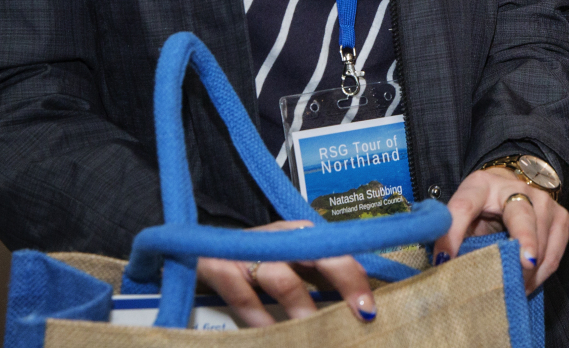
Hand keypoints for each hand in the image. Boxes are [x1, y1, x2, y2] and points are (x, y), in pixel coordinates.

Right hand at [197, 220, 374, 326]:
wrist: (198, 247)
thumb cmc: (254, 258)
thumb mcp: (288, 260)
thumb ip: (318, 275)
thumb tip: (357, 299)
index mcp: (300, 234)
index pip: (337, 251)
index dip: (356, 276)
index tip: (370, 304)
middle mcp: (279, 238)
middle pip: (320, 255)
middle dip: (343, 282)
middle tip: (359, 313)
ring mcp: (249, 252)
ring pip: (284, 279)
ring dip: (302, 308)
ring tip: (314, 332)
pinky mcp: (221, 268)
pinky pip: (243, 295)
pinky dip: (258, 316)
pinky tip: (270, 332)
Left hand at [438, 167, 568, 291]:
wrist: (512, 188)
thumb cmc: (483, 207)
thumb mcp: (463, 215)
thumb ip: (452, 233)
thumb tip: (442, 264)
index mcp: (481, 186)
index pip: (464, 205)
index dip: (453, 232)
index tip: (444, 258)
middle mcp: (516, 188)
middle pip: (520, 215)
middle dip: (524, 239)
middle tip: (524, 263)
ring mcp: (543, 201)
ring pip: (543, 238)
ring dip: (529, 270)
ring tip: (512, 290)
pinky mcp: (561, 216)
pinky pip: (555, 252)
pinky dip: (542, 273)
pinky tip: (527, 285)